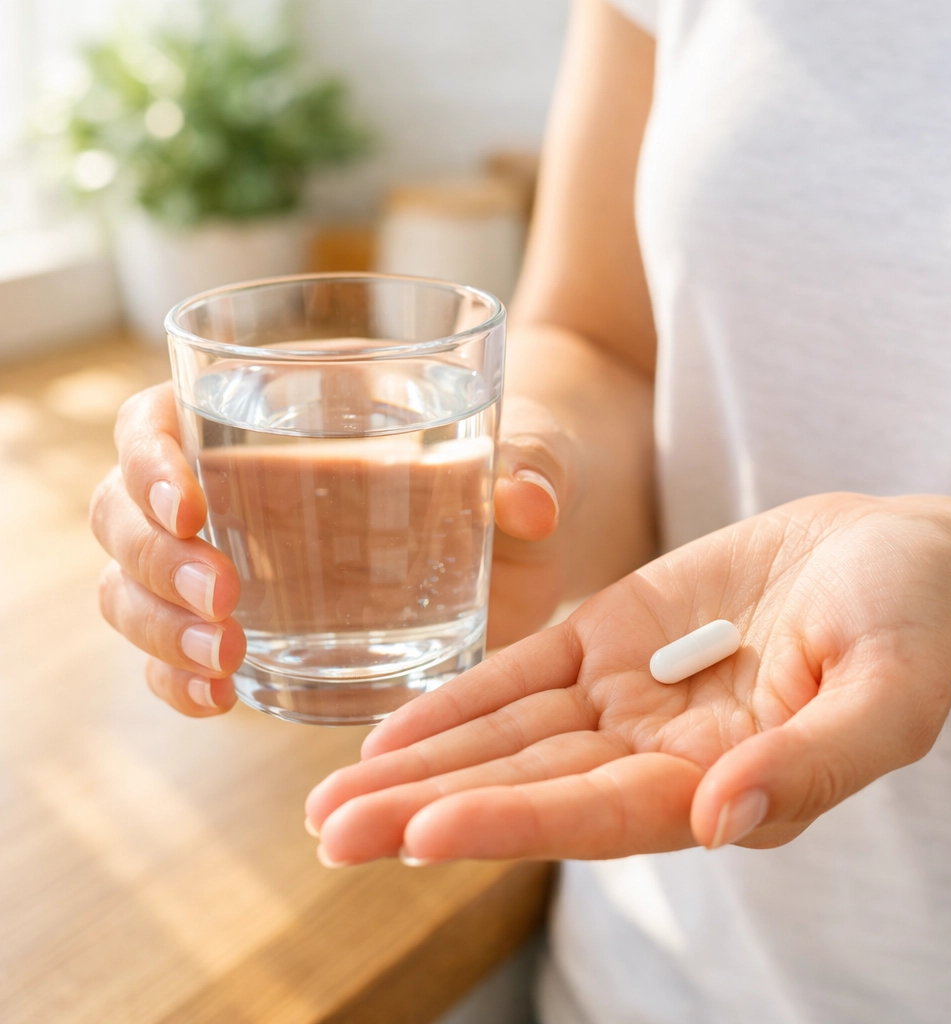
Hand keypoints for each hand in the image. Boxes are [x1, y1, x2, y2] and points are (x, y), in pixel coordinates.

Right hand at [89, 383, 577, 714]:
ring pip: (135, 588)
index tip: (190, 505)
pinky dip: (177, 679)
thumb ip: (531, 466)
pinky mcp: (266, 626)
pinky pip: (179, 654)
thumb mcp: (530, 451)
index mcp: (276, 413)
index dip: (149, 457)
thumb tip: (530, 506)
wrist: (526, 522)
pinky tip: (219, 697)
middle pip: (124, 512)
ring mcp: (240, 560)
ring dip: (156, 628)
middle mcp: (236, 486)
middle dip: (156, 559)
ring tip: (224, 660)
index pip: (160, 419)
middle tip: (226, 599)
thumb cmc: (517, 459)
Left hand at [306, 493, 950, 863]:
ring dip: (420, 765)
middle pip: (528, 787)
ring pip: (508, 738)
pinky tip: (392, 731)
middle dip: (426, 811)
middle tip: (328, 833)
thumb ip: (814, 761)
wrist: (891, 552)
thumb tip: (720, 818)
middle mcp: (658, 753)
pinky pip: (523, 674)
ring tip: (330, 798)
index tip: (417, 835)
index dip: (510, 823)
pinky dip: (458, 700)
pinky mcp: (612, 638)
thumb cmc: (908, 621)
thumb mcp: (890, 690)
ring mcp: (628, 696)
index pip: (598, 815)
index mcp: (723, 783)